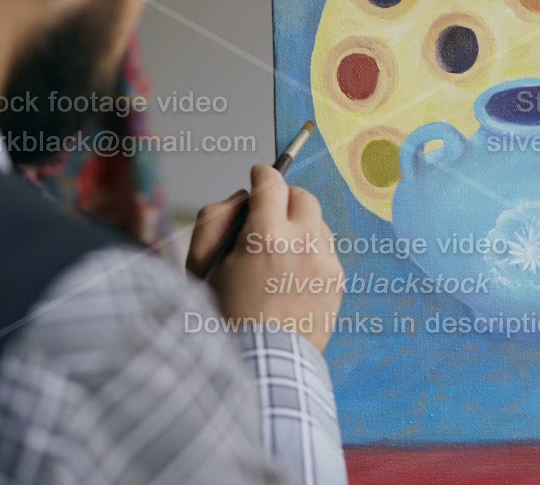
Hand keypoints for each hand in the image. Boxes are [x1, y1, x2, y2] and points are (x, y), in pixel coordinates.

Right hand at [187, 165, 343, 351]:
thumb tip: (247, 195)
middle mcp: (303, 245)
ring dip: (299, 225)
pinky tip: (292, 272)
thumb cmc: (224, 315)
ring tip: (278, 251)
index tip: (258, 174)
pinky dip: (311, 250)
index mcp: (266, 238)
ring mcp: (325, 263)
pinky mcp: (337, 281)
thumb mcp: (202, 266)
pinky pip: (327, 248)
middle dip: (284, 198)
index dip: (262, 174)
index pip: (271, 183)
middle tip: (268, 211)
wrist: (260, 365)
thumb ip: (218, 218)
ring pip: (317, 222)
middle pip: (302, 196)